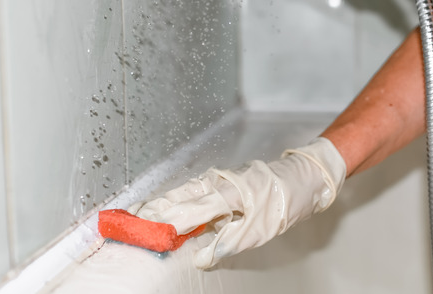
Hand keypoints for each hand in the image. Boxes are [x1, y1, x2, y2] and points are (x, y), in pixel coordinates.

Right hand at [131, 137, 346, 268]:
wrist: (307, 175)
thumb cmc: (287, 198)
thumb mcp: (261, 229)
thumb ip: (229, 241)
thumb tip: (202, 256)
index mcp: (226, 195)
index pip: (185, 213)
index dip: (160, 223)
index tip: (140, 231)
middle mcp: (219, 184)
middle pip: (178, 198)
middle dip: (151, 210)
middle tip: (125, 220)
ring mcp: (221, 180)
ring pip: (184, 191)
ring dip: (161, 202)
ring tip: (139, 211)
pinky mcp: (225, 180)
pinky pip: (196, 188)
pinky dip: (178, 196)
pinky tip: (170, 201)